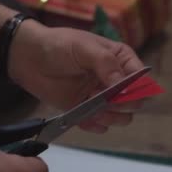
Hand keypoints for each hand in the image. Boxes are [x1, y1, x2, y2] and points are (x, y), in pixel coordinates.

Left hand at [9, 22, 145, 132]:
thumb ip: (106, 64)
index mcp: (122, 60)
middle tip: (104, 101)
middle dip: (123, 105)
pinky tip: (83, 117)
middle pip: (135, 102)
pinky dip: (94, 125)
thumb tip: (123, 86)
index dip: (137, 90)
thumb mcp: (84, 47)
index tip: (121, 92)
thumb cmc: (59, 45)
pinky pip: (100, 126)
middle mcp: (116, 80)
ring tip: (93, 110)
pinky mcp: (86, 110)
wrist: (29, 58)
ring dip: (110, 118)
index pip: (142, 80)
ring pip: (121, 117)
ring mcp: (101, 97)